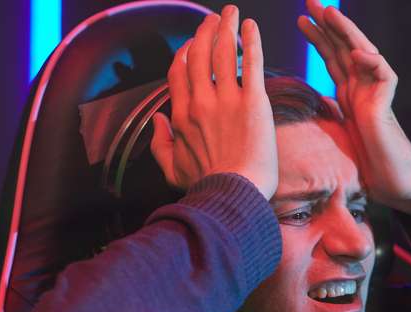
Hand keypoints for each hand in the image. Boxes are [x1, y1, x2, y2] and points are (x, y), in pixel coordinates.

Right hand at [151, 6, 277, 199]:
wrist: (234, 193)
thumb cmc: (206, 186)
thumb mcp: (173, 170)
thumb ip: (160, 145)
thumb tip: (157, 122)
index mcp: (181, 116)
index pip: (178, 73)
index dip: (184, 53)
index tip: (191, 44)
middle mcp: (201, 102)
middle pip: (199, 55)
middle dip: (205, 32)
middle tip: (214, 19)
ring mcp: (227, 100)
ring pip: (222, 53)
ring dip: (226, 28)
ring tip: (230, 13)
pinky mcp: (253, 102)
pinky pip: (251, 63)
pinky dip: (251, 41)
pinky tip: (251, 26)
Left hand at [298, 0, 410, 214]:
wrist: (388, 179)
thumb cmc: (363, 161)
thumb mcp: (336, 132)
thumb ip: (326, 114)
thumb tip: (308, 105)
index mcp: (348, 91)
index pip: (331, 56)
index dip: (317, 37)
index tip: (300, 19)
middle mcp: (362, 86)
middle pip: (345, 47)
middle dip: (328, 24)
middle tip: (310, 2)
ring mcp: (376, 92)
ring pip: (363, 52)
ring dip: (348, 32)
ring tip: (331, 14)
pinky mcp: (387, 103)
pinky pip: (383, 75)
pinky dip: (372, 63)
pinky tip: (358, 54)